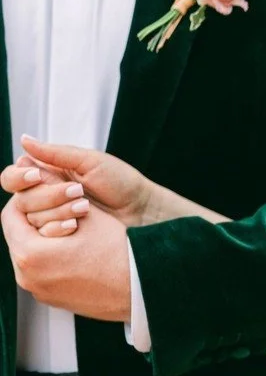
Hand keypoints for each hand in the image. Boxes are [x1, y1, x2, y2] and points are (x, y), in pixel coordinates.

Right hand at [1, 135, 153, 232]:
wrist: (141, 210)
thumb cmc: (120, 181)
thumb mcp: (89, 161)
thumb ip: (54, 153)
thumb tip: (24, 139)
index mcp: (48, 173)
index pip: (13, 176)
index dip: (18, 177)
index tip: (35, 176)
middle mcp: (45, 195)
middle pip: (20, 199)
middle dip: (48, 196)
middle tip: (78, 192)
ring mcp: (52, 217)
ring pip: (31, 219)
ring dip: (58, 212)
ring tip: (85, 207)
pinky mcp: (61, 236)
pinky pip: (44, 236)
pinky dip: (58, 229)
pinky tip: (77, 225)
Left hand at [1, 197, 131, 320]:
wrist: (143, 287)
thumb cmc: (120, 254)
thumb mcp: (87, 214)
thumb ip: (55, 192)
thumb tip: (39, 173)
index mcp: (30, 255)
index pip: (10, 216)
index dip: (26, 197)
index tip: (40, 190)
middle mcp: (28, 277)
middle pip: (18, 236)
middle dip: (36, 217)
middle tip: (59, 207)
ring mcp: (40, 291)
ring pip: (29, 254)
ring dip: (44, 237)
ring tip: (71, 228)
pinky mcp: (53, 299)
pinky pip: (41, 271)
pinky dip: (51, 257)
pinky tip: (75, 249)